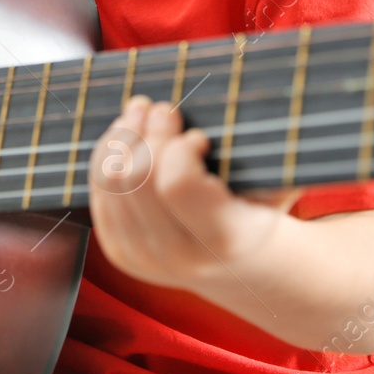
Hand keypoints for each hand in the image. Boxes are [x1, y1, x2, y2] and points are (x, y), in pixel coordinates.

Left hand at [87, 96, 286, 289]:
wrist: (238, 266)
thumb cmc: (258, 210)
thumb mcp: (276, 183)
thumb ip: (263, 153)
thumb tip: (243, 107)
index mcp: (223, 238)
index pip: (175, 183)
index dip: (179, 148)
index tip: (198, 137)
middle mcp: (177, 255)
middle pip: (136, 175)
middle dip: (149, 129)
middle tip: (166, 108)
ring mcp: (141, 257)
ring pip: (109, 180)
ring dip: (123, 134)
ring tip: (141, 109)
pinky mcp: (118, 250)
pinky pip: (97, 190)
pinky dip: (107, 153)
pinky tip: (126, 133)